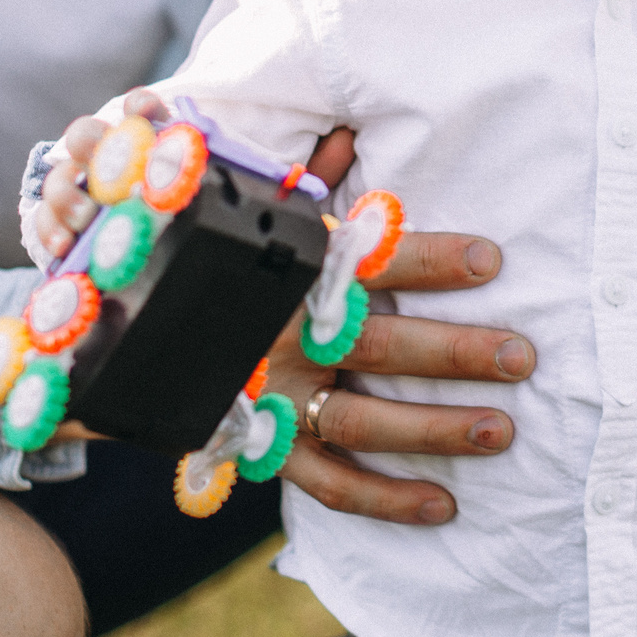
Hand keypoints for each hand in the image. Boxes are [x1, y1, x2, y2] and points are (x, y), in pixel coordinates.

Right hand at [30, 93, 531, 522]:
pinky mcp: (263, 446)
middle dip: (455, 352)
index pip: (370, 261)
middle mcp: (283, 336)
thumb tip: (345, 131)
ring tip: (505, 428)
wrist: (115, 326)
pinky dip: (385, 498)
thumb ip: (304, 177)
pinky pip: (327, 482)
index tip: (493, 260)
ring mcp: (273, 396)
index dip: (431, 260)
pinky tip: (446, 505)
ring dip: (436, 429)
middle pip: (378, 344)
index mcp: (289, 272)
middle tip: (522, 356)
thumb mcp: (249, 210)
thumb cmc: (210, 258)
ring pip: (362, 419)